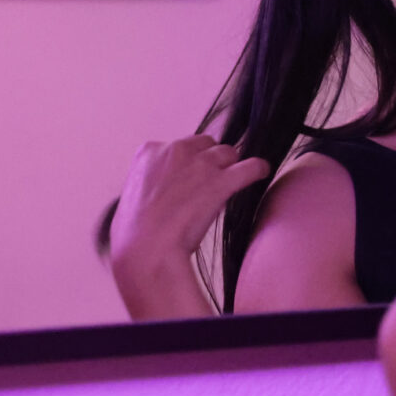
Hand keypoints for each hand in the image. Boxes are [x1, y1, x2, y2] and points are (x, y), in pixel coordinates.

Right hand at [108, 135, 270, 281]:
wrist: (146, 251)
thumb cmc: (135, 235)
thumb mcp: (133, 198)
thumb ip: (152, 183)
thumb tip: (167, 188)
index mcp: (150, 152)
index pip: (181, 145)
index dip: (189, 161)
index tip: (191, 177)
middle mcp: (176, 150)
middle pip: (207, 144)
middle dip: (211, 160)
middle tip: (211, 183)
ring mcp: (201, 164)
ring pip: (228, 153)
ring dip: (231, 166)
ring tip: (232, 184)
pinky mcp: (222, 181)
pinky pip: (251, 166)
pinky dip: (258, 169)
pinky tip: (261, 173)